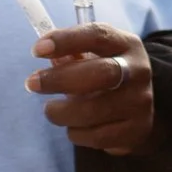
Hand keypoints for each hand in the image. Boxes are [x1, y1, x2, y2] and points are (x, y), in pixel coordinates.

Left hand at [29, 25, 156, 153]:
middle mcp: (138, 71)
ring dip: (61, 112)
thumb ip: (72, 54)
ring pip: (92, 111)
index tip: (37, 50)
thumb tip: (46, 55)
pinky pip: (96, 136)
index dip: (66, 40)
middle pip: (99, 73)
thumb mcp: (95, 56)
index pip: (98, 35)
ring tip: (52, 110)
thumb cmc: (106, 74)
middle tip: (32, 83)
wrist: (139, 106)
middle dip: (60, 79)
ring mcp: (140, 102)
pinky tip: (73, 126)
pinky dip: (76, 133)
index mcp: (126, 44)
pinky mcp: (137, 130)